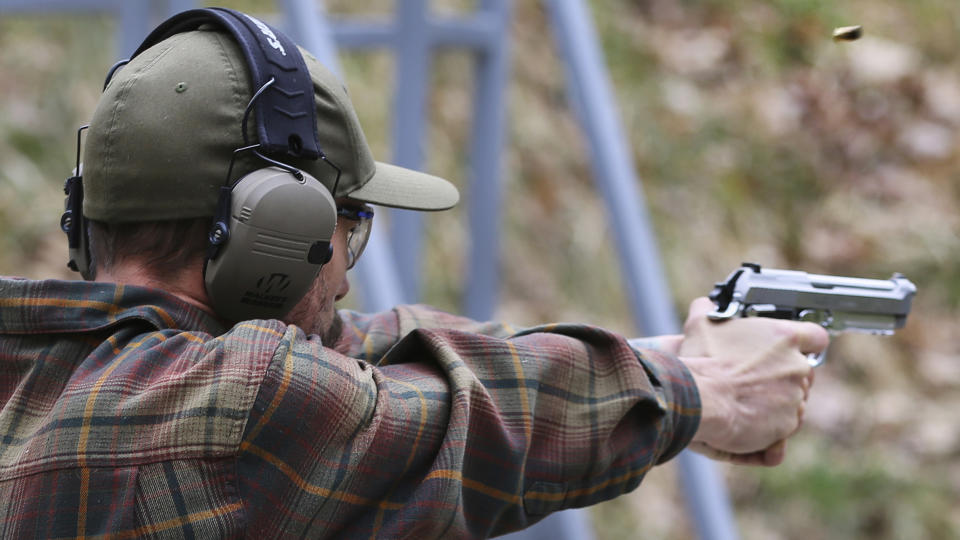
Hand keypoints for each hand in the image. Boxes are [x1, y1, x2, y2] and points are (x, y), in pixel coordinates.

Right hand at [679, 297, 828, 465]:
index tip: (795, 346)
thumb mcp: (701, 324)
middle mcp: (796, 366)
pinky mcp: (787, 423)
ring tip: (749, 398)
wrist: (700, 400)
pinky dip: (773, 421)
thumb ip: (707, 310)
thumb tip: (704, 306)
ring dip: (778, 397)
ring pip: (795, 396)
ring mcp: (795, 396)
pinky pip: (786, 422)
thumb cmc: (703, 362)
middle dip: (784, 373)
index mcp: (784, 337)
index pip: (815, 336)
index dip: (806, 342)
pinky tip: (751, 416)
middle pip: (803, 369)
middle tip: (758, 375)